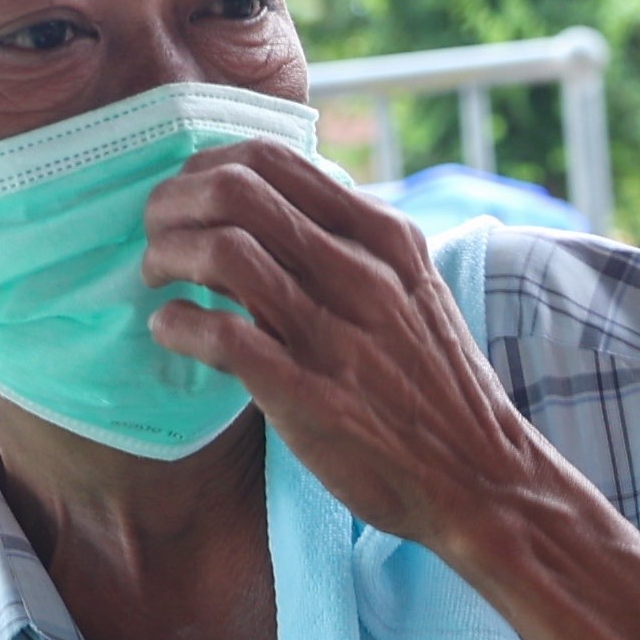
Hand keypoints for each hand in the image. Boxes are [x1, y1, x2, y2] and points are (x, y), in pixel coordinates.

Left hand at [137, 148, 554, 555]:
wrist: (482, 479)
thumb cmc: (436, 388)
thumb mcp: (412, 293)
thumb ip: (350, 249)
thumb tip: (267, 216)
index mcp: (385, 239)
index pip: (275, 160)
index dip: (209, 167)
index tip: (187, 196)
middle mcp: (362, 275)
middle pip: (238, 192)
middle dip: (174, 204)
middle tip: (156, 234)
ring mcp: (336, 335)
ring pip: (223, 251)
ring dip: (167, 257)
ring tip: (157, 280)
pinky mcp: (309, 396)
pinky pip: (221, 336)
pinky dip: (177, 324)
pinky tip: (169, 331)